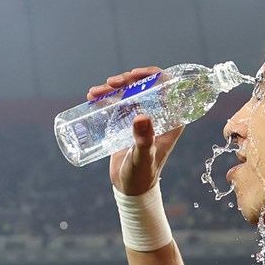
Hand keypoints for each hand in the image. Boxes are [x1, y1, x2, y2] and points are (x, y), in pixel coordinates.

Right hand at [87, 67, 184, 195]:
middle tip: (111, 84)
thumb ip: (144, 140)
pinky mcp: (127, 122)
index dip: (153, 75)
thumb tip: (141, 116)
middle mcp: (159, 115)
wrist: (129, 188)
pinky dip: (106, 97)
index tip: (135, 75)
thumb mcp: (143, 156)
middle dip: (127, 80)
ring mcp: (142, 117)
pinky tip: (92, 96)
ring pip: (130, 92)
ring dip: (113, 87)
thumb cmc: (142, 175)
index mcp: (172, 119)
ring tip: (94, 92)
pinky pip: (118, 102)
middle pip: (146, 86)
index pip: (169, 87)